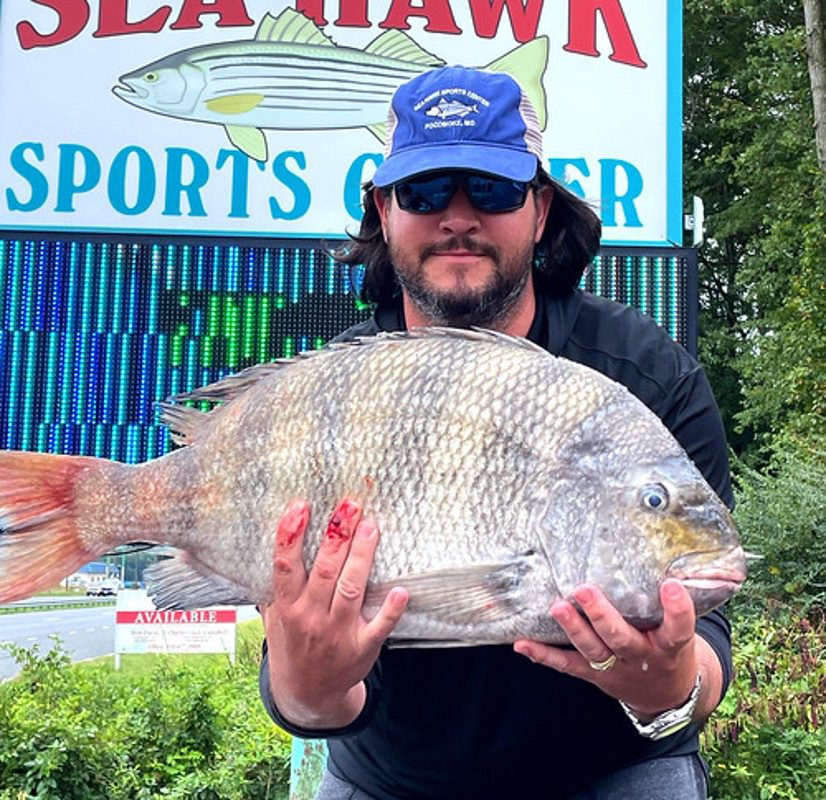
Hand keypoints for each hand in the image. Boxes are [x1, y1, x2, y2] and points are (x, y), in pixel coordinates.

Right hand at [261, 498, 408, 729]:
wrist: (308, 694)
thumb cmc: (292, 643)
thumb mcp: (273, 617)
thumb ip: (273, 584)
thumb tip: (272, 540)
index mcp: (287, 607)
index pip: (285, 566)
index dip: (290, 535)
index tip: (300, 506)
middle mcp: (311, 618)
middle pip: (324, 571)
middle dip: (336, 536)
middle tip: (349, 505)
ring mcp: (338, 633)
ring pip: (350, 589)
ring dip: (361, 557)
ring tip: (370, 526)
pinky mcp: (363, 647)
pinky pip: (379, 626)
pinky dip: (391, 609)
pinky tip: (401, 590)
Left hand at [513, 580, 703, 718]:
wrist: (665, 696)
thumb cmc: (668, 649)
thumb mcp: (679, 631)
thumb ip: (669, 604)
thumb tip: (671, 559)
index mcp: (669, 646)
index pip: (678, 629)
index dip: (677, 609)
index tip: (670, 584)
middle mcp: (641, 657)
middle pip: (621, 638)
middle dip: (602, 615)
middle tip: (584, 589)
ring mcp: (616, 669)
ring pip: (592, 650)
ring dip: (573, 629)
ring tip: (558, 607)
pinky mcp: (594, 675)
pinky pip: (567, 665)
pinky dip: (544, 655)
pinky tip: (523, 644)